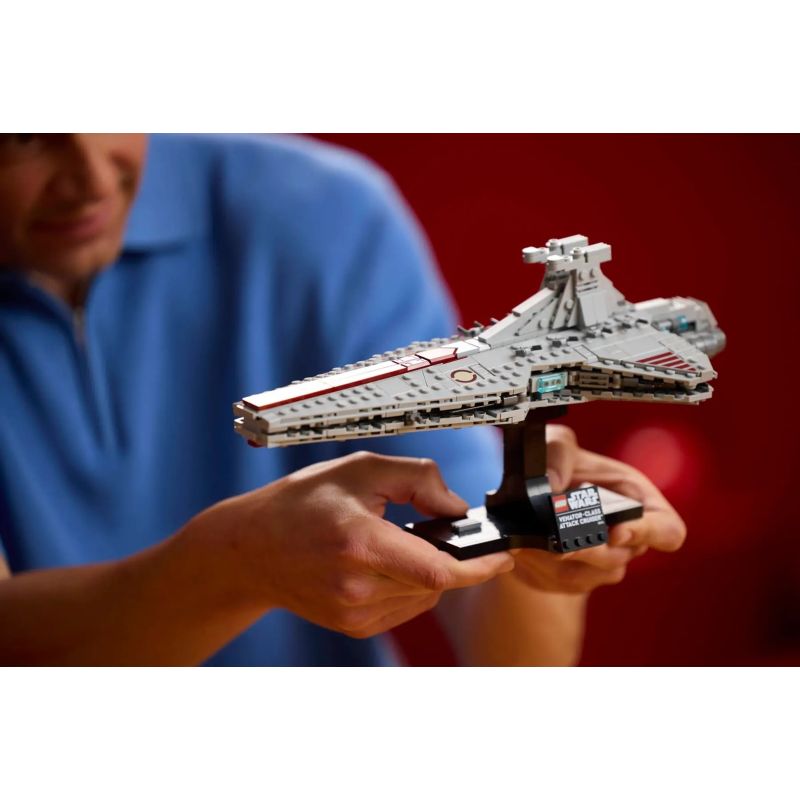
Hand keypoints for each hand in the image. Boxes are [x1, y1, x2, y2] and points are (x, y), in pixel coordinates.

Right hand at [191, 452, 513, 637]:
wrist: (252, 548)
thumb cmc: (302, 502)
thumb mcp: (360, 469)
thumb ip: (418, 478)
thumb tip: (457, 507)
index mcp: (360, 543)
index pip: (438, 571)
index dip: (479, 567)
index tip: (503, 557)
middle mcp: (357, 586)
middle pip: (436, 583)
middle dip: (450, 557)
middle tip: (435, 529)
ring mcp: (354, 613)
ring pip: (423, 597)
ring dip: (428, 571)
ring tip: (393, 542)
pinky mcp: (353, 626)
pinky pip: (404, 607)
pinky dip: (409, 585)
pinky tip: (382, 562)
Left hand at [510, 425, 686, 593]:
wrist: (522, 495)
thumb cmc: (554, 462)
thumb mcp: (554, 443)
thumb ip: (558, 453)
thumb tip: (554, 486)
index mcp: (638, 502)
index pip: (668, 531)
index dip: (648, 534)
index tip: (616, 530)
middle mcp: (626, 539)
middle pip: (619, 558)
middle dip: (587, 548)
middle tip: (560, 540)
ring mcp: (600, 565)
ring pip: (588, 574)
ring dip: (556, 556)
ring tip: (531, 535)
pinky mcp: (571, 579)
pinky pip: (558, 581)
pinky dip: (537, 563)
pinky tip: (523, 545)